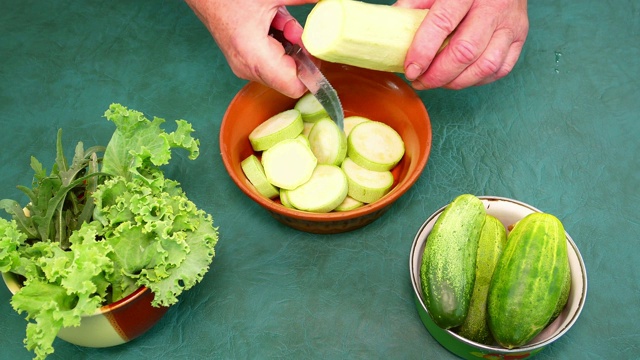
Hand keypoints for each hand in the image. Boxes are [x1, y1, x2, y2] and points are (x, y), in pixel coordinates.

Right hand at [186, 0, 317, 97]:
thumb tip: (336, 5)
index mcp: (254, 56)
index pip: (295, 87)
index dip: (312, 73)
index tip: (319, 52)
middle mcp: (247, 67)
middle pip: (290, 75)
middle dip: (300, 51)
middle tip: (292, 27)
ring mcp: (243, 64)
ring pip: (282, 64)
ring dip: (289, 43)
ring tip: (279, 19)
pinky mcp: (242, 58)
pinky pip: (270, 57)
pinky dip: (278, 40)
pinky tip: (272, 21)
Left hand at [395, 0, 528, 89]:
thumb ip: (412, 6)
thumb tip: (390, 34)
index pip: (443, 23)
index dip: (423, 51)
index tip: (410, 70)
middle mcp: (493, 7)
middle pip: (465, 51)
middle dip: (437, 75)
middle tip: (419, 81)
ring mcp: (511, 25)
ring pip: (484, 66)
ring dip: (456, 82)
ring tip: (436, 82)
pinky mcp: (520, 39)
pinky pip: (499, 70)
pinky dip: (476, 81)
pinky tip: (459, 78)